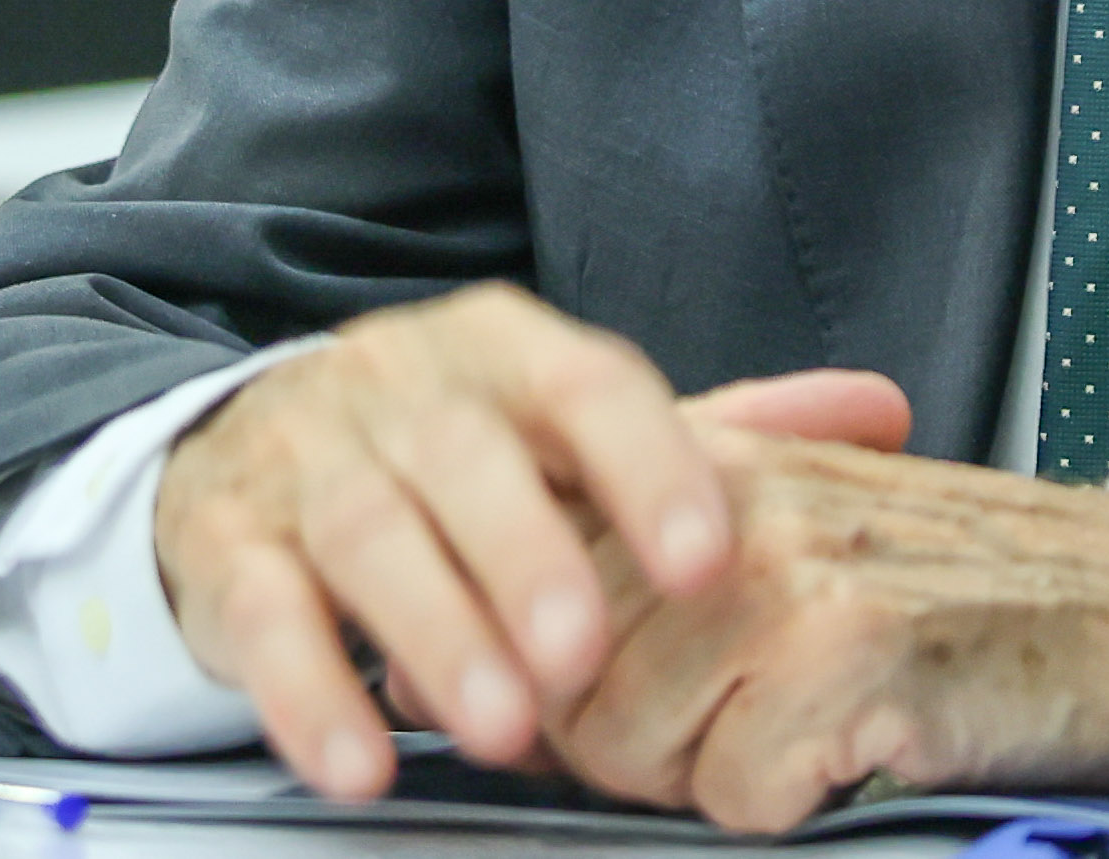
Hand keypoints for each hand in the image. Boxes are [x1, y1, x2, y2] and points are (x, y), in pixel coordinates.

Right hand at [150, 285, 909, 801]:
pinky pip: (261, 614)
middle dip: (531, 558)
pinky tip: (360, 760)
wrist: (252, 443)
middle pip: (466, 461)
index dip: (653, 469)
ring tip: (502, 727)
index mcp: (503, 349)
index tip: (713, 557)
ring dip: (436, 633)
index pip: (588, 388)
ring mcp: (307, 461)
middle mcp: (401, 388)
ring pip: (367, 535)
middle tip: (587, 657)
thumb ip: (716, 432)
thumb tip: (879, 414)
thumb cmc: (454, 450)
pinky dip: (308, 693)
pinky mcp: (229, 546)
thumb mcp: (572, 426)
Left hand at [544, 425, 1108, 834]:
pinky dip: (787, 809)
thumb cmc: (967, 588)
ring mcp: (793, 573)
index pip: (532, 576)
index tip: (571, 712)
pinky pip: (736, 795)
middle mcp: (735, 502)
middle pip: (565, 680)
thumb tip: (500, 664)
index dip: (541, 676)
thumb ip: (660, 572)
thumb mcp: (803, 532)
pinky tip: (854, 757)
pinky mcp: (853, 656)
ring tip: (793, 741)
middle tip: (729, 739)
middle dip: (623, 749)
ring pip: (629, 744)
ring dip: (700, 781)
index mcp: (714, 463)